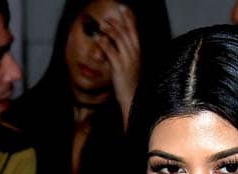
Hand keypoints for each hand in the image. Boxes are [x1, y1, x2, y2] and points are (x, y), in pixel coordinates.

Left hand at [96, 4, 140, 122]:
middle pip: (125, 32)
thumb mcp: (133, 67)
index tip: (123, 10)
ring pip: (118, 39)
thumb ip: (130, 55)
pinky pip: (110, 51)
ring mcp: (127, 60)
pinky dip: (104, 43)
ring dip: (109, 30)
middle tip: (108, 18)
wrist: (132, 99)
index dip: (129, 20)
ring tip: (102, 26)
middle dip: (116, 23)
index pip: (134, 31)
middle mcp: (134, 54)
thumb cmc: (131, 85)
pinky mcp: (118, 67)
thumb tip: (124, 46)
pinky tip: (99, 39)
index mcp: (138, 53)